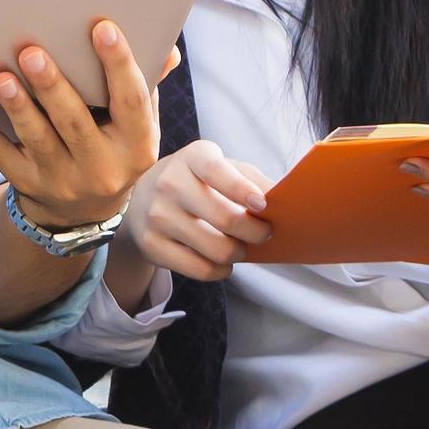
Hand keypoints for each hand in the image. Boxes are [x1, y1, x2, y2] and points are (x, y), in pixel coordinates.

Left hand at [0, 21, 159, 226]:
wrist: (85, 214)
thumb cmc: (115, 148)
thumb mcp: (138, 126)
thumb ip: (145, 86)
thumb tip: (166, 48)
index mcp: (136, 146)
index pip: (131, 102)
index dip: (119, 66)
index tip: (103, 28)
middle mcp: (100, 167)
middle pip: (75, 123)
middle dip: (53, 88)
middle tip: (33, 51)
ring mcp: (60, 178)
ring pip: (35, 139)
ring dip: (16, 107)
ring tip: (1, 77)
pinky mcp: (25, 182)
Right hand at [114, 139, 273, 285]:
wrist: (142, 200)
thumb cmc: (197, 182)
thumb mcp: (222, 168)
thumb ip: (253, 180)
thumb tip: (285, 201)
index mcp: (192, 158)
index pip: (218, 173)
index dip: (243, 190)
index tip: (263, 206)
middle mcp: (169, 183)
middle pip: (225, 218)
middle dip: (255, 233)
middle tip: (264, 235)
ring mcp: (156, 215)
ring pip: (216, 249)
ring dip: (239, 253)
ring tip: (241, 248)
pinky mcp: (151, 245)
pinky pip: (200, 270)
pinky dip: (220, 271)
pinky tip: (222, 262)